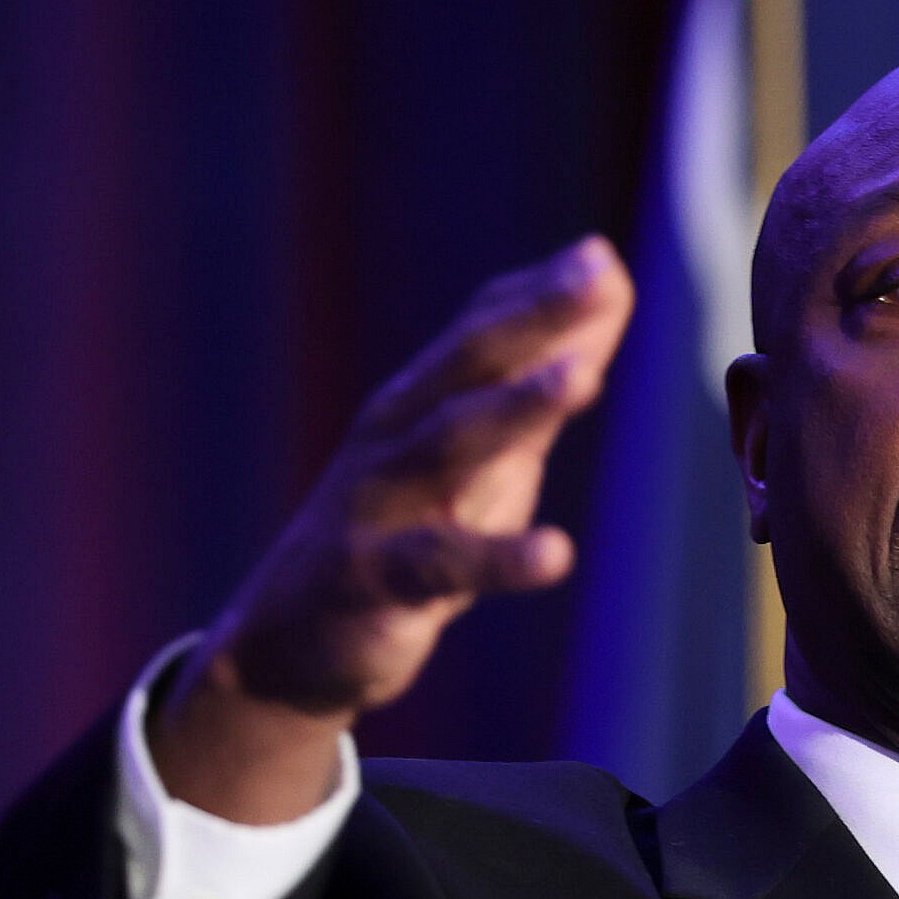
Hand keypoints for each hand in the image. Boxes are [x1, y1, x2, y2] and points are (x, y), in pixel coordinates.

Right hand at [150, 235, 634, 820]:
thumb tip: (610, 294)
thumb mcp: (478, 459)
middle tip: (598, 277)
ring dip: (516, 408)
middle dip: (534, 318)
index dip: (540, 293)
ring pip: (449, 445)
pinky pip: (440, 564)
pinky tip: (556, 554)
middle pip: (467, 365)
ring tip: (581, 378)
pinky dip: (499, 558)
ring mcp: (377, 503)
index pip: (481, 332)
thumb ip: (539, 384)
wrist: (289, 641)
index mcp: (417, 402)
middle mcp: (393, 437)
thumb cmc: (403, 533)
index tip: (604, 257)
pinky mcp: (372, 577)